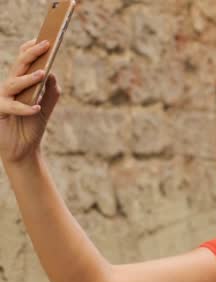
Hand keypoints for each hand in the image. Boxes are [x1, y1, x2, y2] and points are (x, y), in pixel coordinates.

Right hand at [0, 39, 61, 163]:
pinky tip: (36, 108)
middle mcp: (9, 87)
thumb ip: (51, 90)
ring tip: (42, 74)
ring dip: (28, 78)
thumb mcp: (46, 106)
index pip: (23, 62)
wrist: (24, 149)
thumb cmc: (33, 126)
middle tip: (45, 45)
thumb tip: (51, 73)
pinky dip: (24, 107)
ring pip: (12, 83)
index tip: (43, 39)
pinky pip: (10, 106)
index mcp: (20, 83)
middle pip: (18, 66)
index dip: (30, 49)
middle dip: (31, 54)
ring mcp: (2, 98)